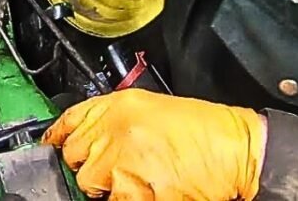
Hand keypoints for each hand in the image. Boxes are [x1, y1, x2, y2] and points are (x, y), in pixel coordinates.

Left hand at [43, 89, 266, 199]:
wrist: (237, 149)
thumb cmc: (200, 129)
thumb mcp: (145, 106)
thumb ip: (108, 118)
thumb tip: (80, 135)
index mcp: (114, 108)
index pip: (66, 126)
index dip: (63, 140)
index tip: (60, 149)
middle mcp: (113, 134)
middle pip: (76, 162)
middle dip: (92, 168)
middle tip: (117, 169)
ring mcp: (124, 165)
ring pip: (94, 188)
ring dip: (111, 189)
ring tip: (139, 181)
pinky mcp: (140, 193)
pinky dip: (132, 199)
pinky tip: (151, 191)